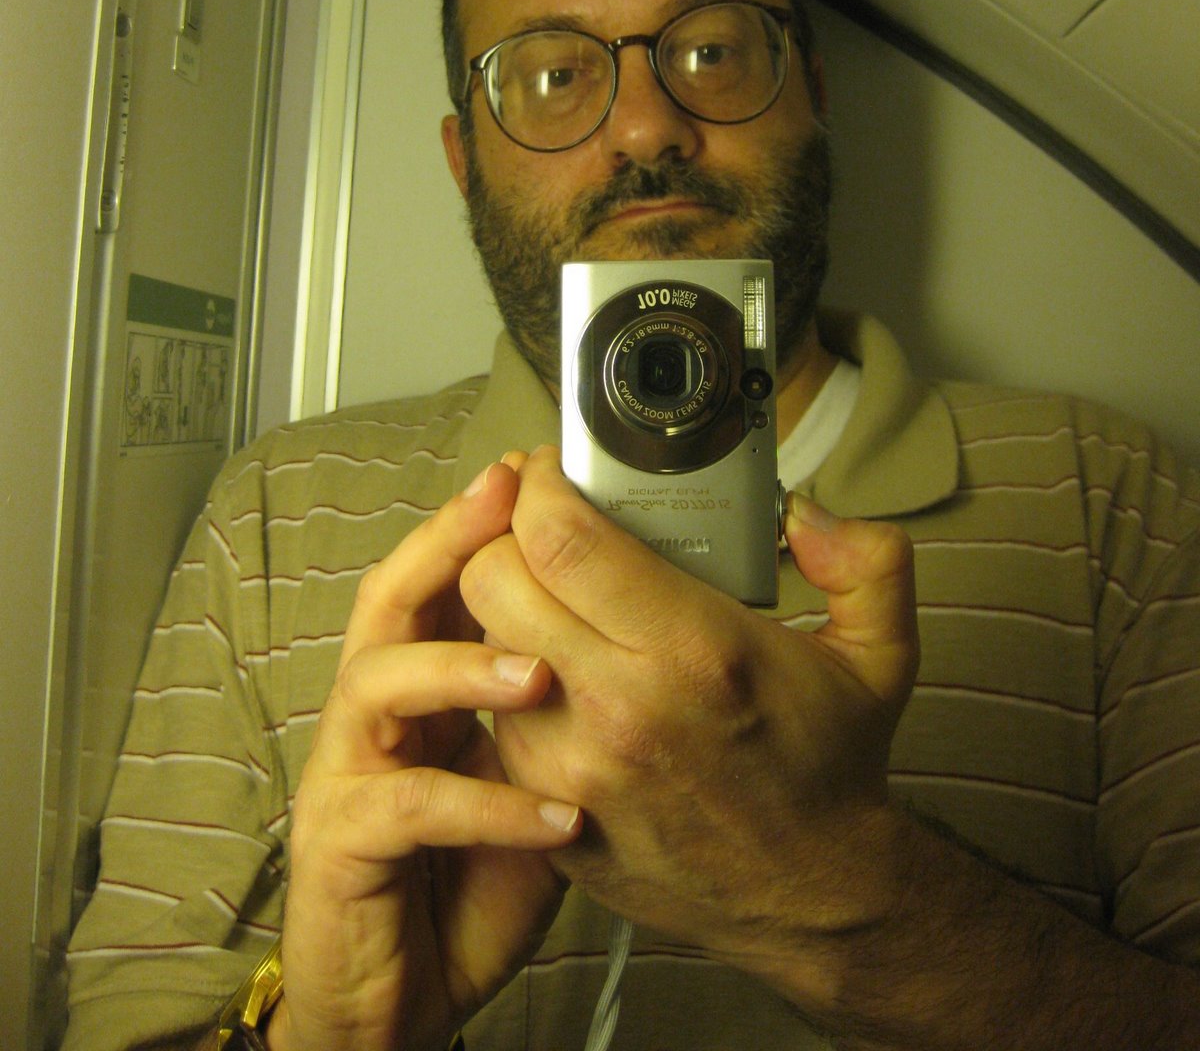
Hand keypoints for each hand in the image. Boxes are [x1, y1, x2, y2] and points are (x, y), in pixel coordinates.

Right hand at [272, 459, 581, 1050]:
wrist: (404, 996)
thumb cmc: (473, 880)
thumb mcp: (534, 777)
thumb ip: (561, 710)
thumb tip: (646, 642)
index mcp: (423, 687)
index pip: (440, 579)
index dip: (476, 522)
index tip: (530, 473)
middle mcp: (376, 714)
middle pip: (392, 598)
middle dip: (447, 540)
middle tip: (505, 501)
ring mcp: (349, 774)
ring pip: (378, 682)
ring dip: (459, 666)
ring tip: (540, 673)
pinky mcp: (344, 844)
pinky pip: (408, 807)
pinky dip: (486, 806)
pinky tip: (558, 818)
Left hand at [457, 448, 917, 1001]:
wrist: (813, 898)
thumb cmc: (831, 766)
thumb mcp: (879, 651)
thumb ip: (865, 558)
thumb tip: (803, 513)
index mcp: (693, 651)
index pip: (562, 538)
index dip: (542, 485)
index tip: (554, 471)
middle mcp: (618, 707)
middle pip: (492, 580)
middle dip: (505, 536)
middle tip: (542, 528)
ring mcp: (569, 765)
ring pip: (480, 644)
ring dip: (505, 607)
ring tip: (551, 595)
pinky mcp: (544, 807)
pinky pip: (494, 713)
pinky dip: (512, 677)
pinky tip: (561, 667)